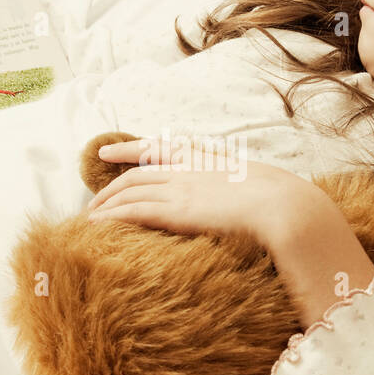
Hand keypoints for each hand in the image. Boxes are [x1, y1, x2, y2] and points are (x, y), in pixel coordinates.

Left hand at [85, 137, 325, 246]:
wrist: (284, 206)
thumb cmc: (282, 201)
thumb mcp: (260, 184)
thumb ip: (243, 188)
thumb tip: (249, 200)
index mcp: (206, 160)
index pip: (159, 149)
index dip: (130, 149)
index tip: (108, 152)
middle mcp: (187, 171)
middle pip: (136, 174)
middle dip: (111, 186)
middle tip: (94, 200)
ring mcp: (180, 189)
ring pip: (129, 193)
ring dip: (105, 205)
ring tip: (88, 219)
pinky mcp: (176, 211)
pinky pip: (132, 212)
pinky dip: (111, 217)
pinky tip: (96, 226)